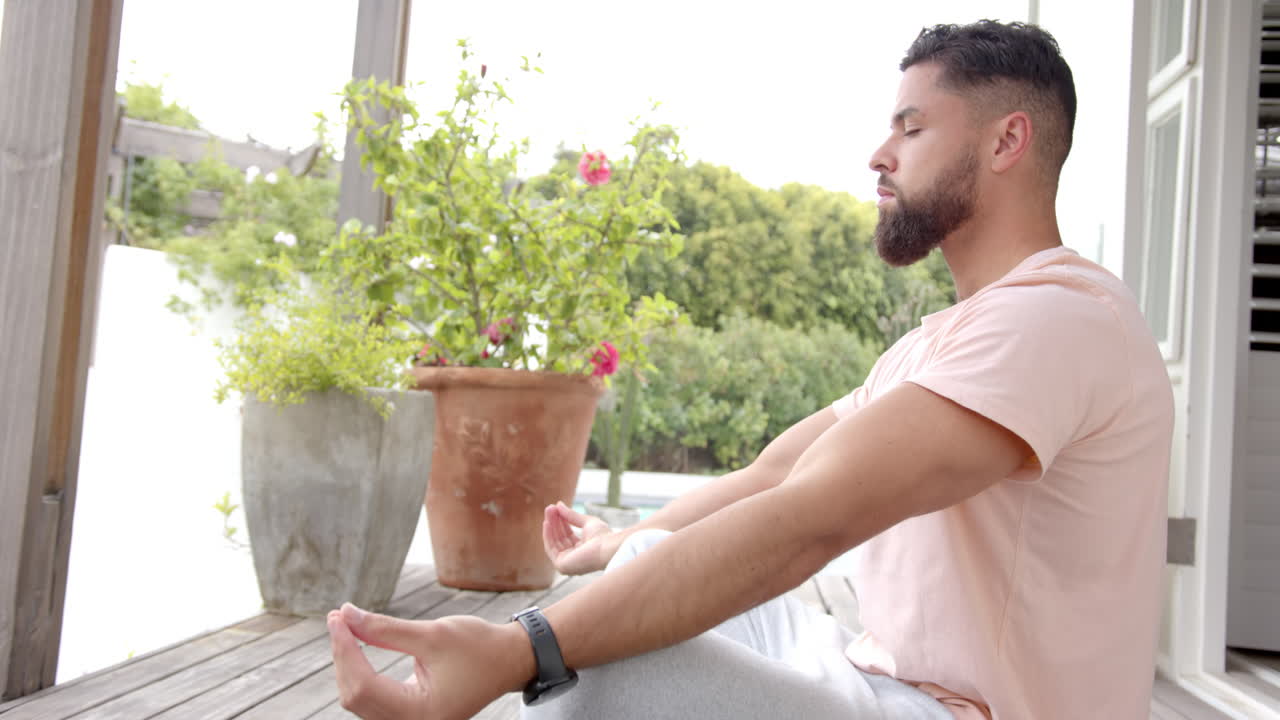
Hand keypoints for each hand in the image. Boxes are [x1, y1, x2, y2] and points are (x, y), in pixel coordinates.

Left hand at [327, 603, 530, 719]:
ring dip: (348, 663)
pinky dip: (362, 671)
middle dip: (343, 655)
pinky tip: (356, 646)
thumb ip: (385, 629)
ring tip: (344, 627)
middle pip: (356, 696)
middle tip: (338, 617)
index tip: (338, 616)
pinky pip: (373, 697)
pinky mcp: (411, 714)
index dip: (345, 649)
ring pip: (360, 698)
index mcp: (421, 714)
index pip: (364, 685)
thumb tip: (346, 615)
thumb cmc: (478, 647)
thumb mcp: (432, 634)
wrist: (510, 660)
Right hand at [542, 501, 616, 574]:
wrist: (606, 548)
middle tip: (550, 508)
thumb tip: (559, 505)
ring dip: (550, 526)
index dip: (562, 521)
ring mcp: (568, 563)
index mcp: (583, 550)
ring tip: (549, 511)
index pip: (568, 535)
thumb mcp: (587, 522)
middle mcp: (575, 558)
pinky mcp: (561, 566)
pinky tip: (547, 523)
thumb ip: (572, 515)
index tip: (556, 508)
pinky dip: (547, 535)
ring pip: (555, 542)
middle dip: (555, 522)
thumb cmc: (603, 537)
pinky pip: (550, 549)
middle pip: (560, 538)